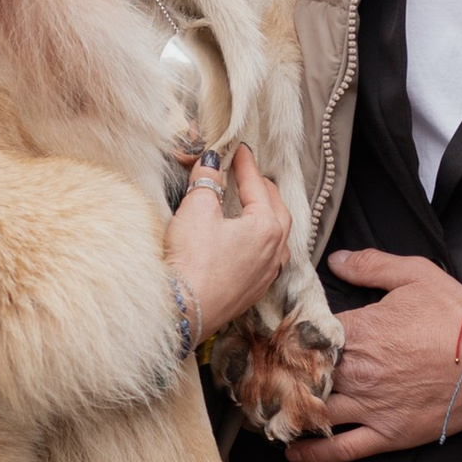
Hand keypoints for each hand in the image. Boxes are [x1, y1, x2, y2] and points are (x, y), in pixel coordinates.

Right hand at [166, 144, 292, 337]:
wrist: (183, 312)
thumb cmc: (192, 262)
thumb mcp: (197, 210)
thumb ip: (207, 182)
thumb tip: (210, 163)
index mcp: (267, 226)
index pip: (257, 184)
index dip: (244, 163)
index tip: (237, 149)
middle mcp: (275, 251)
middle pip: (277, 209)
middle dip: (263, 188)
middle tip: (248, 174)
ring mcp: (266, 274)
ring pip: (278, 236)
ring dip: (268, 216)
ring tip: (255, 204)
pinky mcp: (253, 291)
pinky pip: (268, 259)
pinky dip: (263, 242)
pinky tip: (251, 243)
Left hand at [284, 247, 461, 461]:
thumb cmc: (457, 314)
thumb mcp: (414, 274)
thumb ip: (370, 265)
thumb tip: (335, 259)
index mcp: (359, 331)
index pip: (304, 337)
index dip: (283, 340)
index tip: (266, 342)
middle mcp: (357, 371)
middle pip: (301, 377)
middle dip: (277, 378)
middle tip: (254, 380)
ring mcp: (370, 405)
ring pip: (314, 414)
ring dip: (286, 414)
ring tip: (264, 414)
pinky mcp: (388, 433)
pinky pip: (341, 449)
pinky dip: (313, 453)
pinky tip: (292, 450)